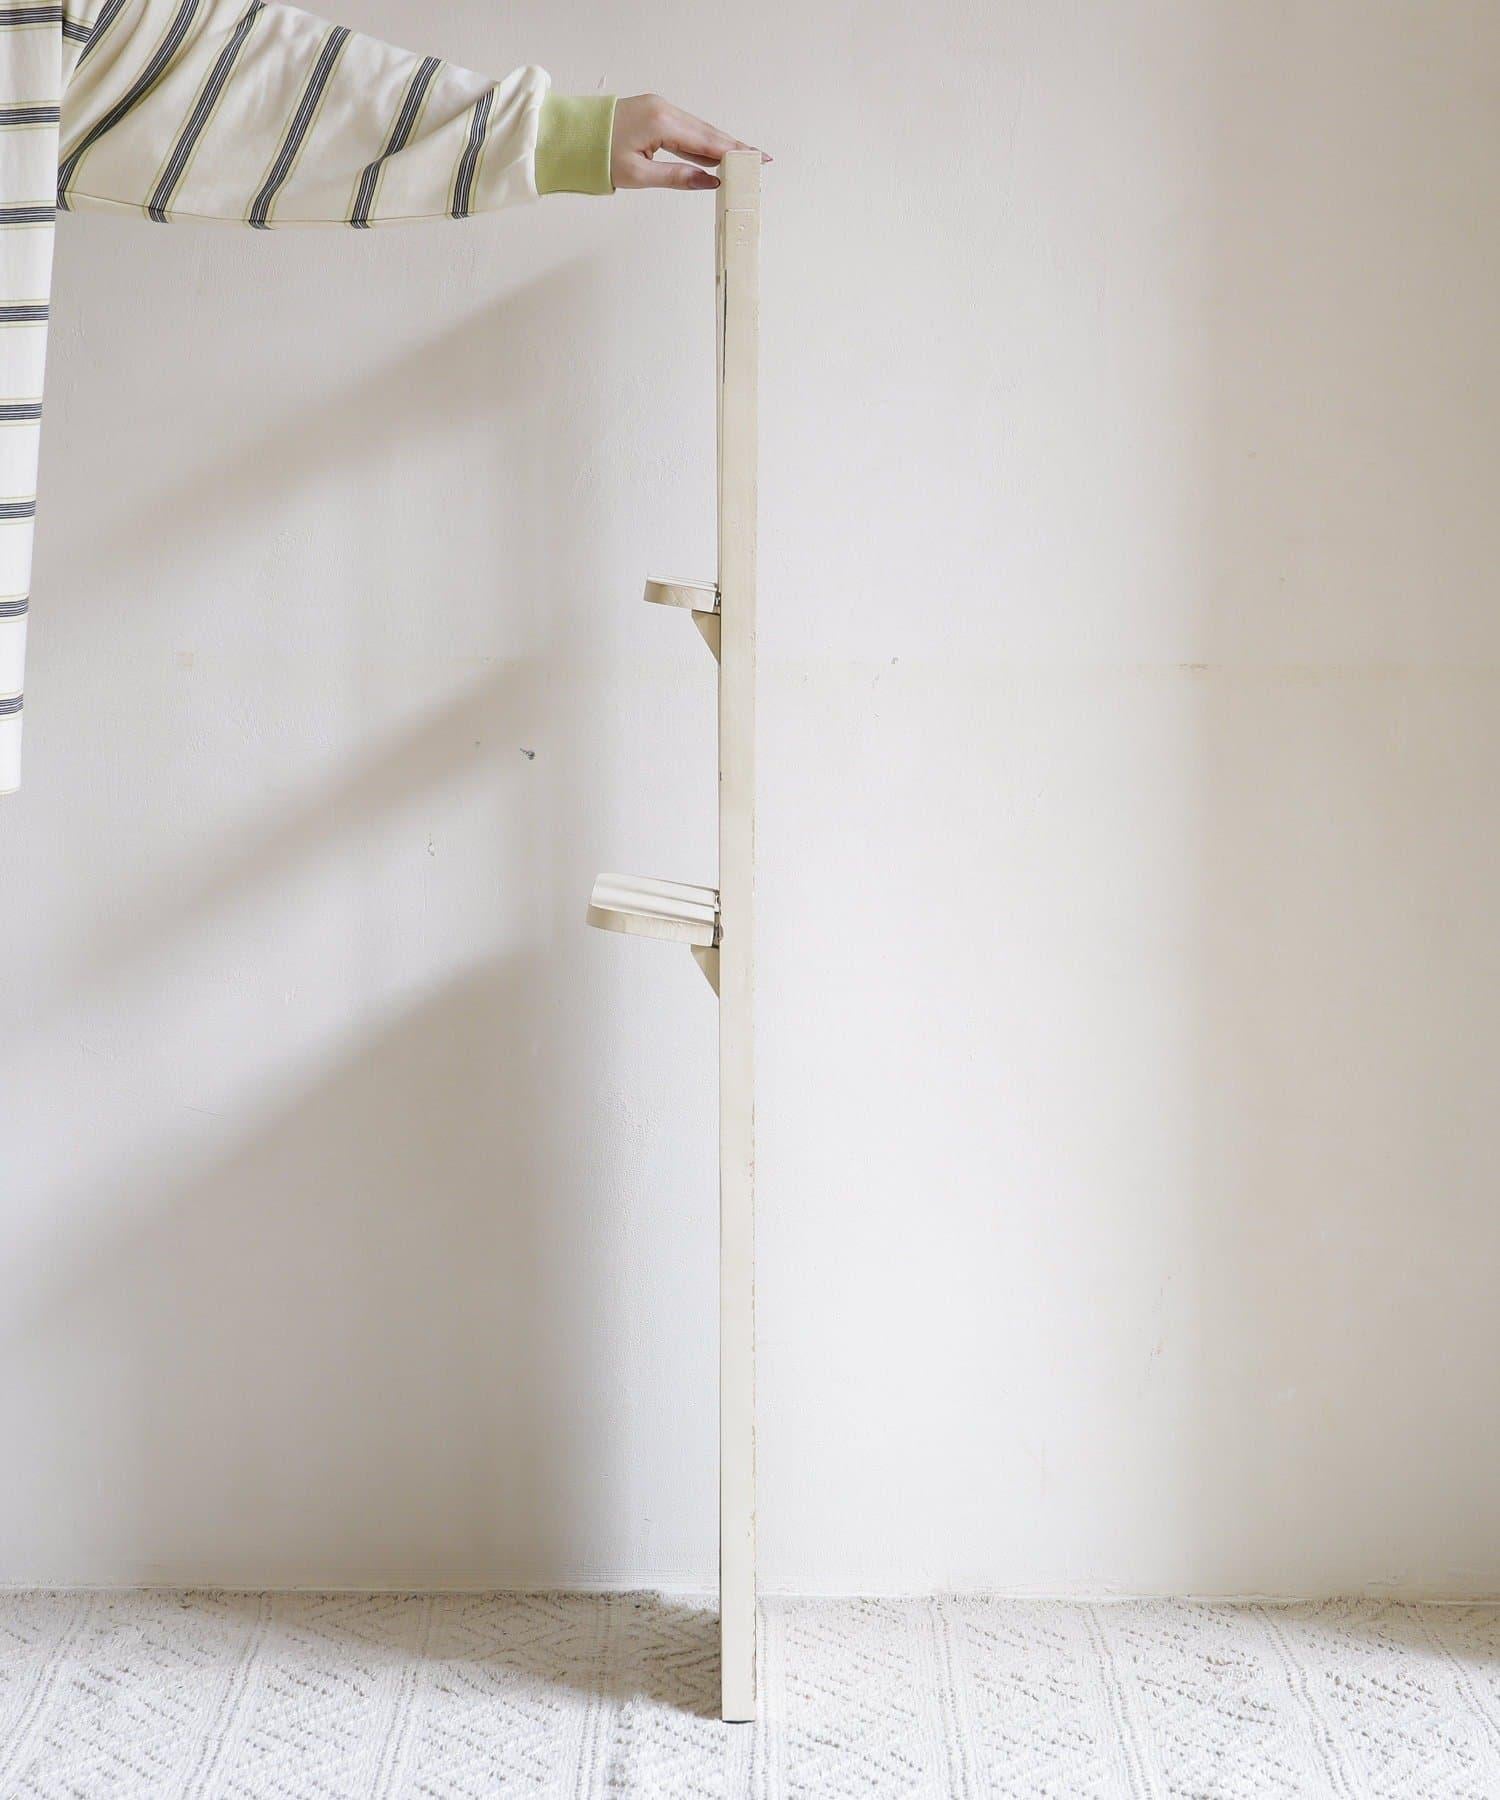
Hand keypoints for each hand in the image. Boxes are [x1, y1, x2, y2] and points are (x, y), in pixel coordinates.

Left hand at [611, 95, 768, 191]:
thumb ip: (678, 177)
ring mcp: (658, 108)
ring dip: (718, 145)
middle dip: (733, 147)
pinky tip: (713, 153)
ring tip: (742, 159)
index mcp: (661, 122)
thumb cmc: (598, 156)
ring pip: (696, 130)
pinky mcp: (653, 112)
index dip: (734, 152)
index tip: (757, 158)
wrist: (571, 136)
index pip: (706, 141)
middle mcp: (664, 109)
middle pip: (706, 132)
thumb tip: (710, 182)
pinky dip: (700, 141)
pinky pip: (684, 128)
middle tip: (758, 160)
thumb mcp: (638, 175)